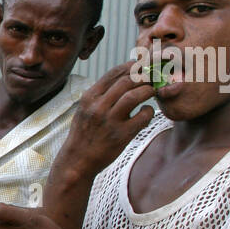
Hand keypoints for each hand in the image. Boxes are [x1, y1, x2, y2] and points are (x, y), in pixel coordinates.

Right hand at [58, 60, 155, 179]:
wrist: (78, 160)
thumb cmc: (84, 133)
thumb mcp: (85, 109)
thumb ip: (100, 94)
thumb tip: (122, 78)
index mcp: (89, 97)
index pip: (113, 73)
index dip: (131, 67)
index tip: (142, 67)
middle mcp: (98, 107)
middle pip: (126, 81)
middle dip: (143, 77)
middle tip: (152, 79)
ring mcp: (109, 121)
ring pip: (134, 96)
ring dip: (147, 91)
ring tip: (151, 92)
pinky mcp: (121, 135)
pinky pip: (142, 117)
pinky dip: (148, 111)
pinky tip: (146, 112)